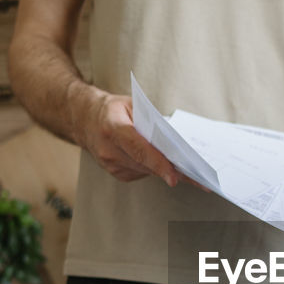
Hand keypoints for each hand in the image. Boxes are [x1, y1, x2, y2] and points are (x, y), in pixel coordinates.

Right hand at [77, 90, 201, 187]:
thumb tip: (176, 140)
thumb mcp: (131, 105)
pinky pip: (141, 173)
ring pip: (146, 171)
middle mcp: (109, 150)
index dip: (158, 164)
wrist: (82, 118)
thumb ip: (151, 121)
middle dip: (174, 171)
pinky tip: (168, 166)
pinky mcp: (115, 173)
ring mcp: (110, 164)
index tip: (175, 176)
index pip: (139, 149)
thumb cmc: (112, 109)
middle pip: (146, 164)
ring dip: (168, 172)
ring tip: (194, 174)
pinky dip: (155, 169)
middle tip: (200, 178)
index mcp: (113, 127)